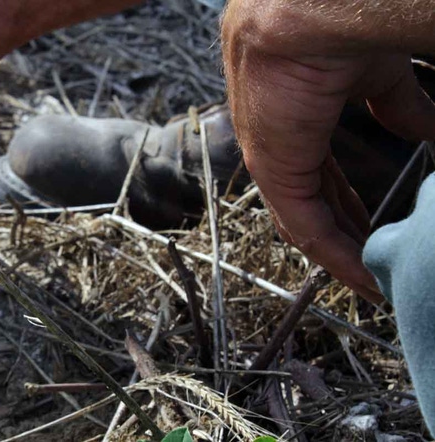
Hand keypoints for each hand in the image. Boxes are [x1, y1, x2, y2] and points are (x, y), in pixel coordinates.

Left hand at [221, 0, 434, 301]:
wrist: (314, 11)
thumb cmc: (343, 25)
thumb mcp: (378, 79)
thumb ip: (399, 109)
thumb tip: (430, 134)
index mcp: (293, 117)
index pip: (319, 174)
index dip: (348, 204)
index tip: (376, 227)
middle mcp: (274, 141)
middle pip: (312, 202)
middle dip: (344, 234)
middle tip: (374, 263)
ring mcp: (270, 156)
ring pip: (305, 219)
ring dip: (339, 253)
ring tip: (370, 281)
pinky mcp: (272, 169)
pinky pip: (304, 224)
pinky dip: (334, 254)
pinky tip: (363, 277)